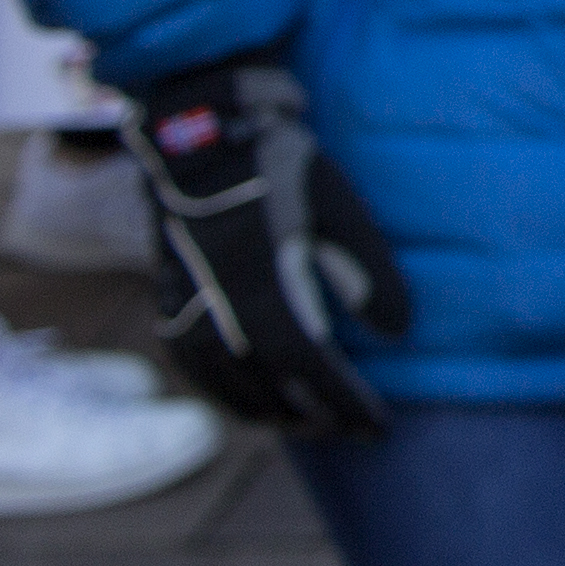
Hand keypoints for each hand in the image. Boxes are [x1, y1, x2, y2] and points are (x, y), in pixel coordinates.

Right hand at [132, 57, 407, 437]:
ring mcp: (185, 301)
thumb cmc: (278, 165)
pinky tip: (243, 401)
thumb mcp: (338, 207)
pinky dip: (218, 390)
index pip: (308, 362)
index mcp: (262, 281)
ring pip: (222, 379)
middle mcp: (217, 303)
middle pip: (266, 381)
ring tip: (304, 426)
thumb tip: (396, 333)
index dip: (344, 399)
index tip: (380, 426)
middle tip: (352, 432)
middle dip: (312, 413)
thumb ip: (367, 271)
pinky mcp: (168, 295)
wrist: (200, 134)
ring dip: (264, 409)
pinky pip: (188, 361)